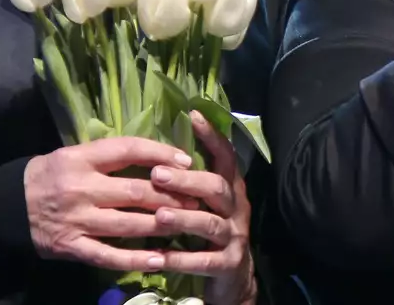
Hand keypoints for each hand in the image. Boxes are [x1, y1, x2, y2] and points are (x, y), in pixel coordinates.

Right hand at [24, 136, 196, 271]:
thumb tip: (156, 157)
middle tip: (196, 197)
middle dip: (170, 195)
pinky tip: (160, 259)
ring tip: (186, 223)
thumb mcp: (74, 153)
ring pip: (128, 224)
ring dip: (160, 224)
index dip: (160, 154)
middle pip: (134, 191)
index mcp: (81, 158)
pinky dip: (136, 259)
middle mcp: (81, 188)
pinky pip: (108, 255)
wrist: (8, 206)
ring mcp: (77, 220)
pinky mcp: (72, 247)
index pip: (128, 150)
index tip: (186, 160)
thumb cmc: (50, 175)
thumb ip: (109, 156)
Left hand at [150, 112, 254, 304]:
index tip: (193, 115)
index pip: (226, 156)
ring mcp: (234, 237)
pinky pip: (204, 260)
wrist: (233, 279)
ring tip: (158, 215)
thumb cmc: (209, 232)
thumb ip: (192, 181)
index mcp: (230, 188)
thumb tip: (160, 150)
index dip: (211, 136)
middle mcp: (236, 208)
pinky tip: (159, 256)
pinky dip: (181, 258)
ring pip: (210, 223)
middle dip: (188, 180)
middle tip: (157, 174)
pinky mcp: (228, 264)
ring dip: (184, 217)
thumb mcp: (205, 203)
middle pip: (217, 187)